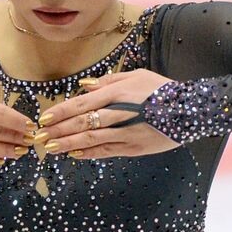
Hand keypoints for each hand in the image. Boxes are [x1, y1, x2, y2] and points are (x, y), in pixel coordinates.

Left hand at [35, 69, 180, 157]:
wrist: (191, 110)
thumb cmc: (161, 89)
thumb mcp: (136, 76)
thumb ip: (108, 81)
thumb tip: (83, 86)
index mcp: (119, 92)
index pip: (83, 103)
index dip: (62, 112)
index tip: (45, 119)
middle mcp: (121, 112)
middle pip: (84, 123)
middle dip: (59, 131)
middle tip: (40, 138)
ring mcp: (128, 132)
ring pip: (93, 140)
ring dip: (69, 145)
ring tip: (51, 148)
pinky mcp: (135, 147)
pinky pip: (107, 151)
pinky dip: (90, 153)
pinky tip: (75, 154)